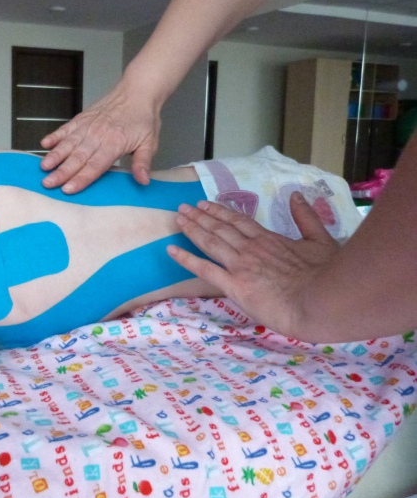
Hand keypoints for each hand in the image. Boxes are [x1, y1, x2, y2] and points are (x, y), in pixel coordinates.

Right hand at [39, 79, 160, 193]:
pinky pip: (66, 128)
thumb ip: (143, 162)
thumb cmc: (144, 118)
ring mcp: (88, 126)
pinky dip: (55, 136)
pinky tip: (44, 144)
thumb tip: (143, 180)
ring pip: (68, 143)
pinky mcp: (82, 118)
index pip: (95, 165)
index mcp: (114, 143)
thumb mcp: (150, 142)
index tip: (68, 189)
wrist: (138, 90)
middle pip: (77, 157)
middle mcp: (98, 135)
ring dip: (55, 155)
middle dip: (61, 172)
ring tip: (43, 167)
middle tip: (47, 183)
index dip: (81, 178)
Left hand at [167, 192, 339, 337]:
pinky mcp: (234, 285)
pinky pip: (204, 269)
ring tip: (177, 219)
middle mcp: (250, 248)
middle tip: (183, 207)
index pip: (238, 221)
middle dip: (199, 216)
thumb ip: (306, 218)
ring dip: (192, 229)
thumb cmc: (325, 275)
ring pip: (210, 242)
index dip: (220, 211)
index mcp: (269, 239)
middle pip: (220, 228)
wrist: (320, 301)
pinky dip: (186, 258)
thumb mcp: (321, 241)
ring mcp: (240, 265)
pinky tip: (171, 250)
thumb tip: (296, 195)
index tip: (205, 204)